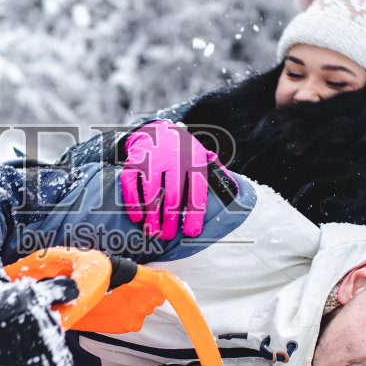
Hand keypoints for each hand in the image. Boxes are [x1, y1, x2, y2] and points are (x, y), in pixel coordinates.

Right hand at [119, 120, 225, 239]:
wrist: (157, 129)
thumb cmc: (183, 151)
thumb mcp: (202, 156)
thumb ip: (216, 172)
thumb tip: (234, 192)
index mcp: (195, 160)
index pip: (197, 192)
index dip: (194, 216)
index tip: (191, 233)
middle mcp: (174, 159)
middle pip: (173, 196)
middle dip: (170, 220)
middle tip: (167, 236)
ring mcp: (152, 159)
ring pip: (151, 193)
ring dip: (151, 216)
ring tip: (152, 232)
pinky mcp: (134, 161)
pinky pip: (131, 185)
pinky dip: (133, 203)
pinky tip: (137, 218)